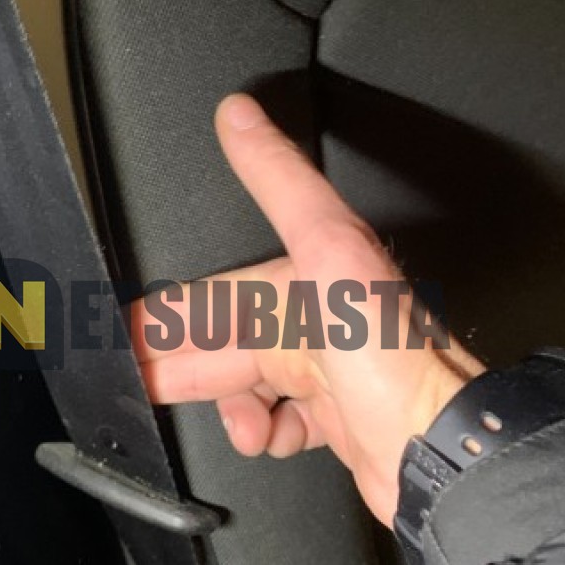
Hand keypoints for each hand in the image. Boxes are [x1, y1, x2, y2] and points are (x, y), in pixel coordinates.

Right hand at [131, 94, 484, 526]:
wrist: (441, 450)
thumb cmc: (391, 358)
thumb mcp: (328, 248)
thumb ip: (280, 182)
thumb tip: (240, 114)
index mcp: (308, 279)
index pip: (216, 295)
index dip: (165, 319)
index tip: (123, 337)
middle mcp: (319, 321)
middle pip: (225, 345)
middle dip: (185, 369)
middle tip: (143, 390)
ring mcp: (329, 375)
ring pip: (249, 385)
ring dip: (232, 407)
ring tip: (244, 423)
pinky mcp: (337, 422)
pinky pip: (281, 423)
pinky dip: (267, 433)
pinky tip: (272, 436)